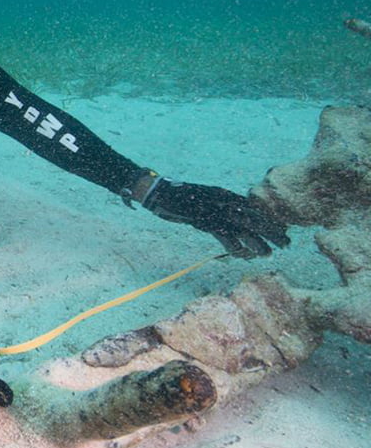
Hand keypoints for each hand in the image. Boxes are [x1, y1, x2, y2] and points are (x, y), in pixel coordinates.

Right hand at [143, 179, 289, 257]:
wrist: (161, 192)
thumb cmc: (182, 196)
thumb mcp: (206, 197)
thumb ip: (222, 205)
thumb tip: (236, 217)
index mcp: (227, 195)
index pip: (256, 208)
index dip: (271, 219)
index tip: (284, 229)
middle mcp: (226, 202)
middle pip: (256, 218)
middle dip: (273, 232)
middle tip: (287, 244)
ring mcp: (216, 211)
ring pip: (245, 229)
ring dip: (258, 243)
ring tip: (269, 254)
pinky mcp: (205, 221)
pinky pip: (225, 237)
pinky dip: (234, 247)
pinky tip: (241, 255)